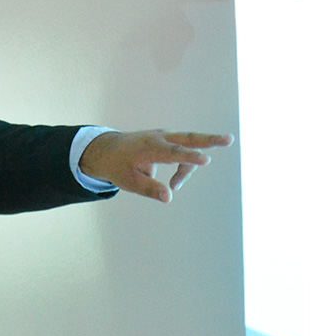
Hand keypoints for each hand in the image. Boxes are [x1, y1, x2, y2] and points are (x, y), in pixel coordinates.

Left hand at [79, 130, 233, 202]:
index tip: (206, 160)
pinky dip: (184, 165)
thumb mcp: (129, 182)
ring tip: (174, 185)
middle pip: (189, 138)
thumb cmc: (118, 166)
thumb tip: (169, 198)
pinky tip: (174, 182)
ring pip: (187, 149)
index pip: (173, 153)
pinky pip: (183, 152)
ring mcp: (165, 137)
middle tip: (229, 140)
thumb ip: (150, 189)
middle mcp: (160, 138)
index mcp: (149, 148)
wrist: (107, 149)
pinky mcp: (168, 140)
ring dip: (190, 165)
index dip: (190, 158)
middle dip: (210, 140)